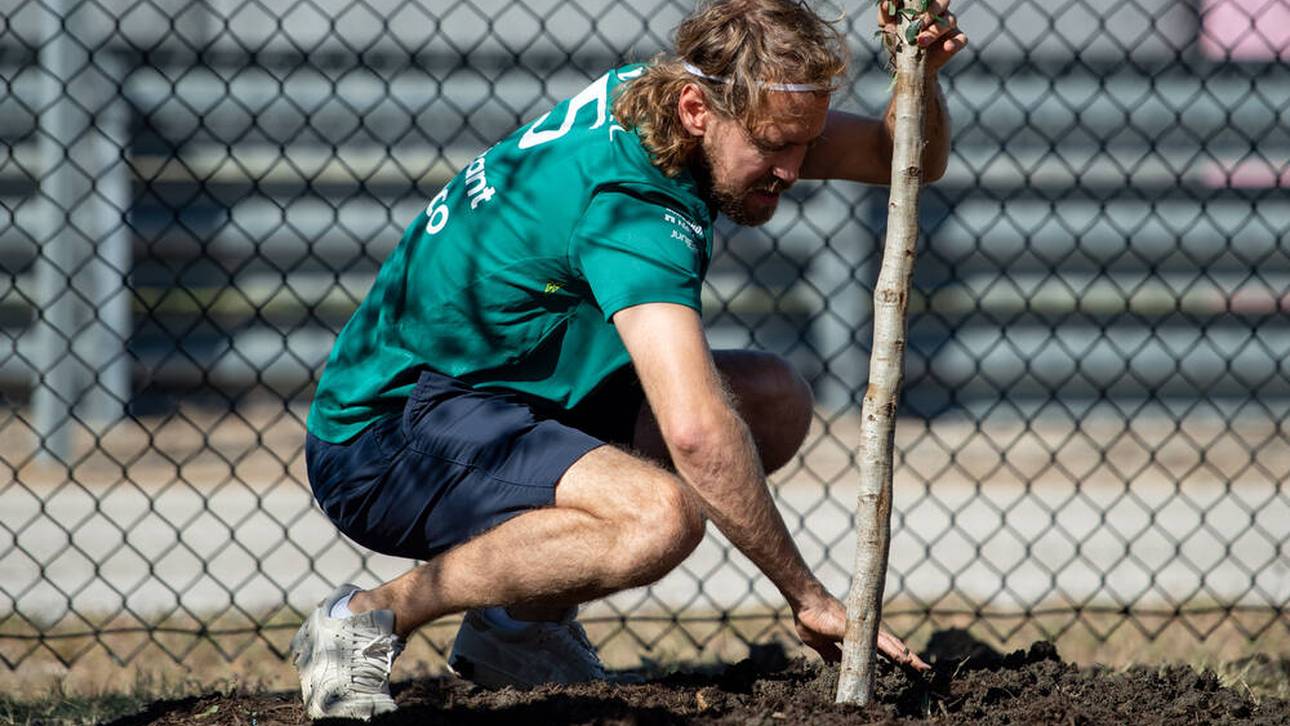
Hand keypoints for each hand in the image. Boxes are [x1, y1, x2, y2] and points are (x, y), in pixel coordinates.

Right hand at [793, 593, 930, 670]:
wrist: (805, 603)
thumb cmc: (810, 620)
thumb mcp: (820, 644)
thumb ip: (830, 653)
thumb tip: (834, 663)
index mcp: (856, 637)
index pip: (880, 650)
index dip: (894, 658)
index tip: (906, 667)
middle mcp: (864, 632)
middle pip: (891, 647)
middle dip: (907, 658)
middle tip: (924, 669)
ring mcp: (863, 629)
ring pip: (890, 644)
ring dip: (906, 655)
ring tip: (921, 666)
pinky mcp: (859, 629)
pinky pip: (879, 642)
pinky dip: (893, 650)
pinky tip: (904, 658)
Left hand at [877, 0, 968, 71]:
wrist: (908, 66)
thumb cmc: (898, 39)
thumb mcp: (887, 26)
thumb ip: (886, 12)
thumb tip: (886, 2)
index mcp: (925, 4)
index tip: (912, 8)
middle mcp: (940, 11)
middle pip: (942, 3)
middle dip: (930, 13)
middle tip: (917, 25)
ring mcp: (949, 26)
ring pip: (950, 21)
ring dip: (935, 31)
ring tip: (921, 42)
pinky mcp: (956, 41)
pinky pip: (961, 39)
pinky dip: (955, 42)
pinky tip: (947, 47)